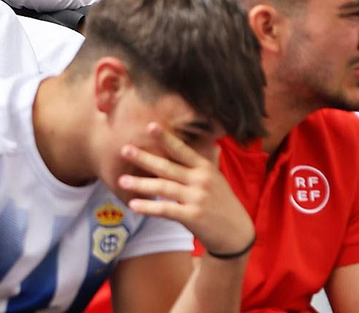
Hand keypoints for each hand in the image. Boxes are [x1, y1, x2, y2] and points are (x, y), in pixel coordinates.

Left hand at [117, 124, 253, 256]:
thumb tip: (202, 143)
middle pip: (167, 167)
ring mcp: (197, 198)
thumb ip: (203, 164)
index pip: (182, 150)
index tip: (150, 126)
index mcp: (205, 168)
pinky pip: (166, 210)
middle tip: (125, 149)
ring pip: (163, 187)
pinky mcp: (193, 216)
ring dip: (141, 184)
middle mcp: (201, 180)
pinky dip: (149, 206)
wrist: (236, 233)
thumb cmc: (222, 203)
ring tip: (122, 180)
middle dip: (145, 158)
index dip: (167, 138)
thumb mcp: (216, 179)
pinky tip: (134, 205)